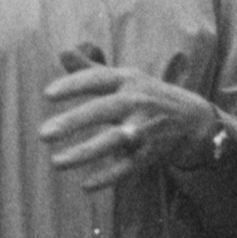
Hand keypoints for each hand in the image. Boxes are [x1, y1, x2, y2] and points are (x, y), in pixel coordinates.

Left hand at [38, 56, 232, 192]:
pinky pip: (127, 167)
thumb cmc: (148, 96)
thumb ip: (90, 69)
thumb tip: (61, 52)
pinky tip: (85, 185)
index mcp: (127, 80)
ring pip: (113, 141)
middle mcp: (137, 101)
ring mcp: (145, 128)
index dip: (73, 85)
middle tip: (43, 133)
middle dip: (74, 121)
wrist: (193, 120)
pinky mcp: (150, 153)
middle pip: (103, 110)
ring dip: (85, 152)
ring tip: (56, 162)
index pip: (98, 79)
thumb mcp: (124, 78)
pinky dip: (108, 177)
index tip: (47, 94)